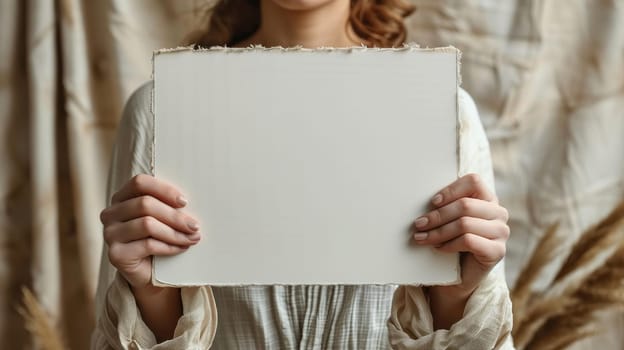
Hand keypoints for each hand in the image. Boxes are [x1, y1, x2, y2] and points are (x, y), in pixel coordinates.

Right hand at [100, 174, 200, 289]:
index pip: (140, 183)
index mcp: (121, 198)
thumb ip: (168, 205)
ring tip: (192, 238)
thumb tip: (187, 202)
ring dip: (175, 232)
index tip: (184, 202)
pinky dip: (169, 246)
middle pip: (145, 205)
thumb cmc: (158, 238)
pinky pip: (147, 245)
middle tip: (195, 226)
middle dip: (175, 216)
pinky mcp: (116, 254)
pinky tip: (181, 248)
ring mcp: (110, 234)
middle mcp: (111, 214)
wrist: (148, 272)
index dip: (164, 190)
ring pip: (147, 224)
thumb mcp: (161, 217)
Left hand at [411, 174, 508, 327]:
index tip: (433, 202)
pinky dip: (449, 244)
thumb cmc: (450, 243)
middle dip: (437, 215)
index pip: (473, 181)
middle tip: (418, 224)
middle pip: (465, 205)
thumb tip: (420, 197)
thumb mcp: (448, 220)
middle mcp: (498, 213)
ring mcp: (501, 232)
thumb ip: (444, 206)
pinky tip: (439, 249)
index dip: (451, 190)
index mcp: (487, 199)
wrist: (457, 278)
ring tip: (422, 237)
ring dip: (438, 231)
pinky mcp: (498, 251)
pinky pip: (468, 241)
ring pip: (464, 223)